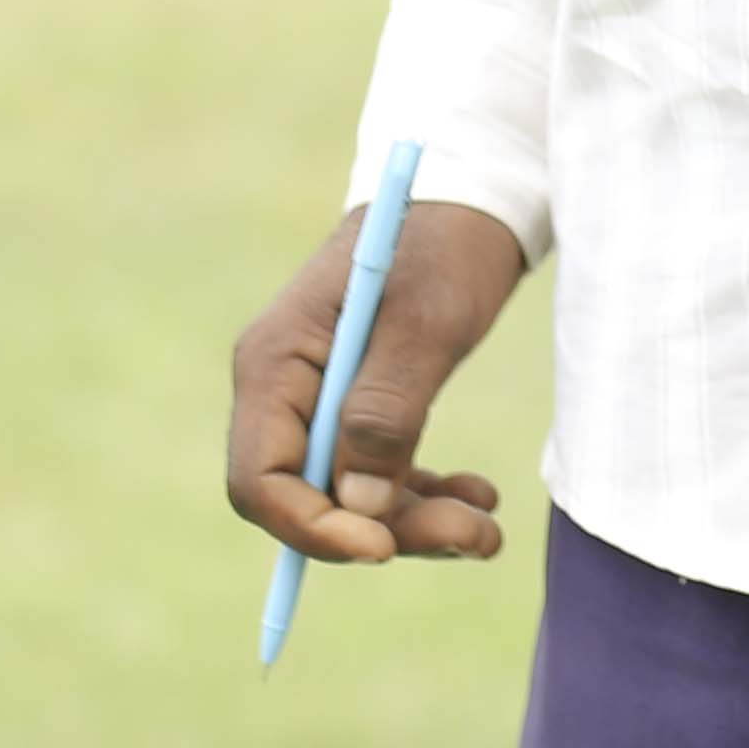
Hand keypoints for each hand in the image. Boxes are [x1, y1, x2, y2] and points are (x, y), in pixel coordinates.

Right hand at [224, 198, 525, 568]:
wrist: (470, 201)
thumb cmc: (443, 245)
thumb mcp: (424, 323)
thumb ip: (386, 410)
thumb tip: (359, 507)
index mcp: (275, 362)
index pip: (261, 478)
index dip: (313, 527)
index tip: (384, 546)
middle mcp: (284, 389)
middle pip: (310, 498)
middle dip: (387, 529)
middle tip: (473, 536)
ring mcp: (320, 400)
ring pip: (350, 497)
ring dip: (417, 522)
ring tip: (487, 527)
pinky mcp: (359, 407)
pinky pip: (378, 475)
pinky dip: (424, 495)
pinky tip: (478, 495)